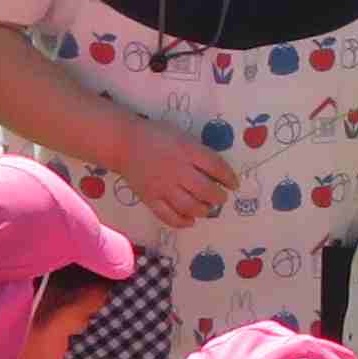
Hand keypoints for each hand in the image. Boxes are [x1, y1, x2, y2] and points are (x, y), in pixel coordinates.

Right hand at [111, 117, 238, 227]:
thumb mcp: (182, 136)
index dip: (229, 178)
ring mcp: (163, 186)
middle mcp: (177, 170)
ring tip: (207, 209)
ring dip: (204, 210)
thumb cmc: (156, 136)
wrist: (123, 142)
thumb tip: (217, 171)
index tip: (234, 184)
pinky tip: (190, 220)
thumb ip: (198, 152)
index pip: (216, 167)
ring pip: (190, 206)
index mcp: (187, 150)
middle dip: (218, 197)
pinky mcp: (150, 198)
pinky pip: (168, 216)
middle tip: (221, 198)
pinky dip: (182, 222)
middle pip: (206, 190)